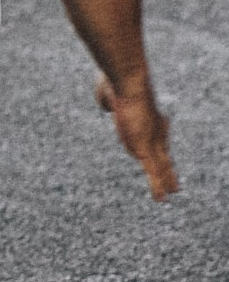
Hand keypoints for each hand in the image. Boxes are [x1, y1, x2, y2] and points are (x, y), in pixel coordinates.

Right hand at [96, 72, 177, 199]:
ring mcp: (153, 141)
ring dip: (167, 181)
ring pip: (162, 166)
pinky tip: (162, 199)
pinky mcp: (146, 149)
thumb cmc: (115, 82)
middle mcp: (155, 130)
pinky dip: (158, 187)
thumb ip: (108, 102)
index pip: (156, 136)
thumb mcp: (107, 93)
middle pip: (163, 153)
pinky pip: (153, 173)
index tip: (163, 156)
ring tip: (173, 193)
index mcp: (147, 118)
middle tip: (175, 182)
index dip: (160, 147)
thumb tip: (107, 107)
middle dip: (168, 168)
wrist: (127, 81)